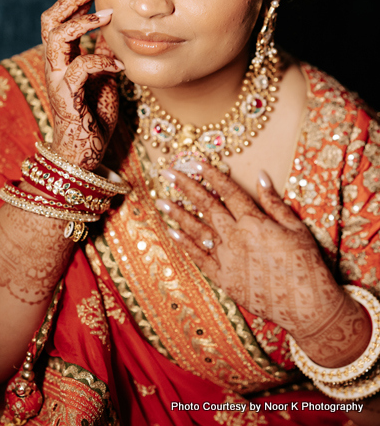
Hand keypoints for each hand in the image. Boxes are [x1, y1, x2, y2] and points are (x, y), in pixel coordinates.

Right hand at [41, 0, 122, 169]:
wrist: (86, 152)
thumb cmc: (94, 117)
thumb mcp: (105, 80)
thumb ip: (106, 58)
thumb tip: (114, 38)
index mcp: (64, 60)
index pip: (59, 21)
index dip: (74, 1)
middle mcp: (56, 66)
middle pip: (50, 21)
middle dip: (71, 0)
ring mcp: (58, 80)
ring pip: (57, 37)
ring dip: (83, 23)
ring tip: (107, 16)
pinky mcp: (66, 96)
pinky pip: (79, 67)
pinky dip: (101, 61)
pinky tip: (120, 66)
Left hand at [158, 162, 370, 365]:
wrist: (306, 306)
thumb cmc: (306, 264)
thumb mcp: (295, 227)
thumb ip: (274, 201)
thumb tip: (261, 175)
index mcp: (254, 222)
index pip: (228, 191)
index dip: (211, 175)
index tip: (195, 162)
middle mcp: (236, 237)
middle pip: (206, 206)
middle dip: (186, 187)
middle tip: (168, 173)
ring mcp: (227, 258)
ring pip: (197, 230)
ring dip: (177, 213)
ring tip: (160, 199)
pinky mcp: (224, 278)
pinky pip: (199, 258)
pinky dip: (184, 244)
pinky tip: (171, 232)